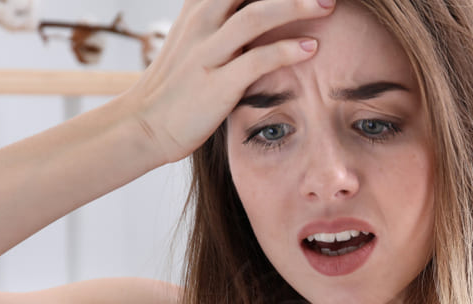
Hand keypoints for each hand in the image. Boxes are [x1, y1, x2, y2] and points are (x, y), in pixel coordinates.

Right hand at [124, 0, 333, 163]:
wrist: (146, 123)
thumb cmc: (179, 84)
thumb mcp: (195, 39)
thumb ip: (222, 20)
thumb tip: (257, 13)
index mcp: (198, 7)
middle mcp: (201, 22)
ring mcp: (207, 52)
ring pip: (256, 16)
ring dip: (296, 7)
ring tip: (327, 5)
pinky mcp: (217, 84)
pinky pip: (256, 60)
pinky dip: (286, 51)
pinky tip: (311, 48)